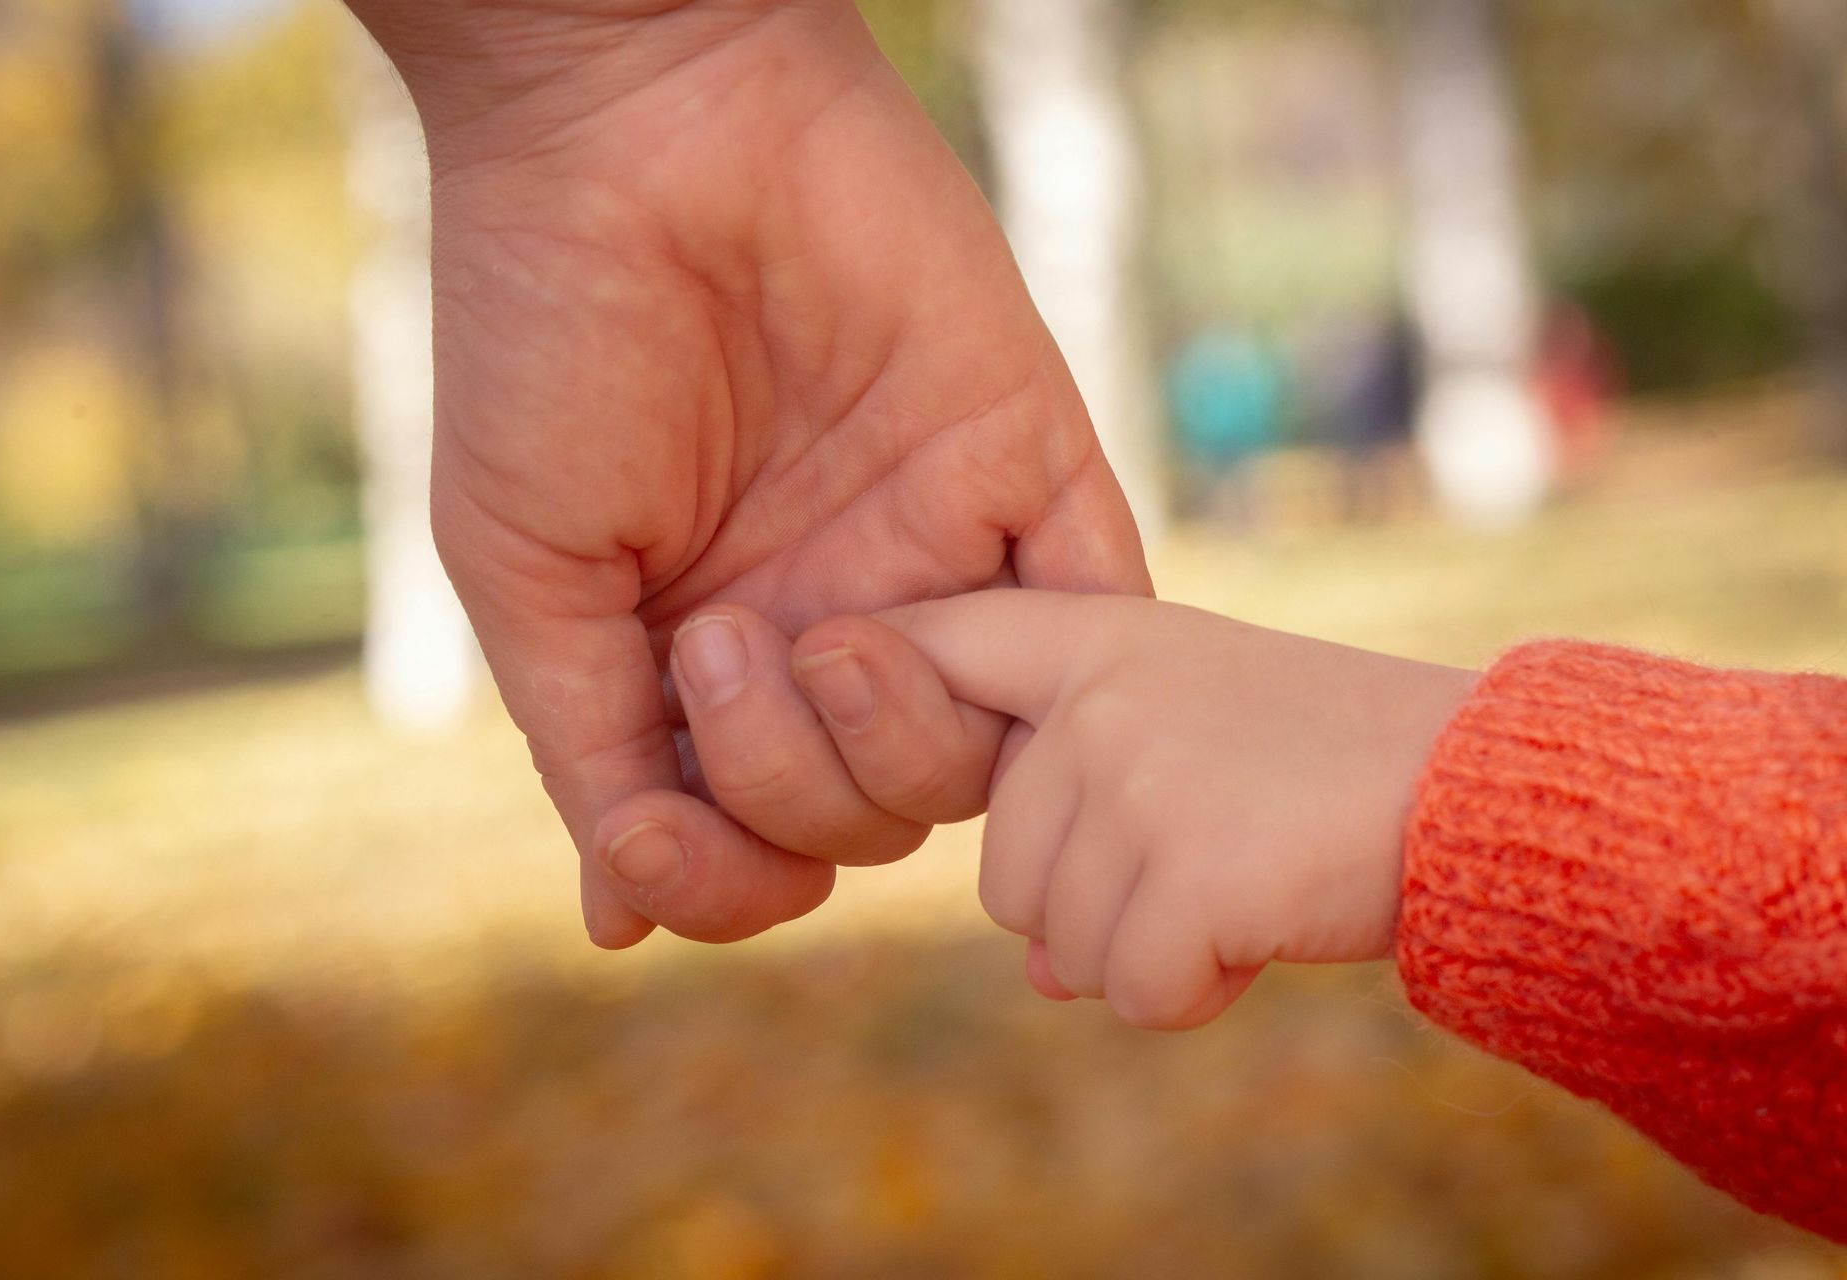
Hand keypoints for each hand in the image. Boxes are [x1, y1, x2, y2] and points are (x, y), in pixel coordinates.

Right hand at [344, 1, 1149, 947]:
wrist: (640, 124)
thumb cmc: (548, 339)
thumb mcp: (529, 571)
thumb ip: (591, 749)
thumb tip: (620, 923)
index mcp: (712, 655)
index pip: (758, 841)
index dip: (722, 876)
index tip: (655, 834)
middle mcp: (831, 619)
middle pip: (870, 817)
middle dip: (790, 785)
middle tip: (716, 643)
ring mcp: (936, 553)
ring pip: (978, 756)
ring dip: (890, 740)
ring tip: (816, 633)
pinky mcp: (1029, 466)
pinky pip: (1095, 621)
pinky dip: (1057, 675)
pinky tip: (948, 644)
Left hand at [783, 591, 1474, 1028]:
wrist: (1476, 785)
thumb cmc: (1336, 765)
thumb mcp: (1199, 744)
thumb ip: (1094, 817)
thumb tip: (1042, 970)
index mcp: (1096, 641)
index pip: (937, 644)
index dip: (872, 680)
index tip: (811, 672)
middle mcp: (1096, 698)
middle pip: (1004, 872)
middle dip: (1096, 904)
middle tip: (1215, 852)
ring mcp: (1135, 776)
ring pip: (1060, 942)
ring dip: (1150, 950)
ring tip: (1248, 879)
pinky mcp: (1184, 866)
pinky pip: (1130, 989)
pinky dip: (1196, 992)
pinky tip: (1264, 928)